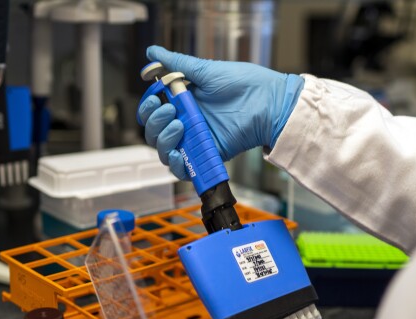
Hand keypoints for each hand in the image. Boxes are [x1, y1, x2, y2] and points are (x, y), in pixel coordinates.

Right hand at [138, 45, 303, 179]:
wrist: (268, 102)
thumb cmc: (242, 84)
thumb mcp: (206, 70)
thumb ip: (177, 64)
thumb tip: (152, 52)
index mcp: (184, 102)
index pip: (154, 111)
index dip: (148, 108)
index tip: (154, 99)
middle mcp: (187, 123)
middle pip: (154, 132)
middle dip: (155, 123)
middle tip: (170, 111)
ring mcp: (196, 140)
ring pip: (163, 151)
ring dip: (163, 140)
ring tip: (179, 127)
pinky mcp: (208, 155)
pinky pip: (183, 169)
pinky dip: (175, 165)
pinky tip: (178, 154)